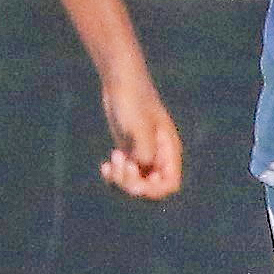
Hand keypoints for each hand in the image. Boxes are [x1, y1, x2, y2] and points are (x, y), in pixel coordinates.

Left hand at [96, 64, 182, 198]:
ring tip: (110, 162)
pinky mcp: (130, 151)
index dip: (154, 190)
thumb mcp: (138, 125)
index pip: (169, 184)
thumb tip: (143, 168)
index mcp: (168, 152)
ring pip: (136, 182)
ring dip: (121, 179)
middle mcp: (158, 157)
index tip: (136, 183)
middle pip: (150, 187)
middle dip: (132, 183)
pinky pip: (124, 174)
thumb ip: (144, 148)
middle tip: (118, 163)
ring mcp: (143, 154)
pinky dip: (114, 176)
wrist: (122, 83)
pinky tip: (104, 167)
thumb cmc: (133, 101)